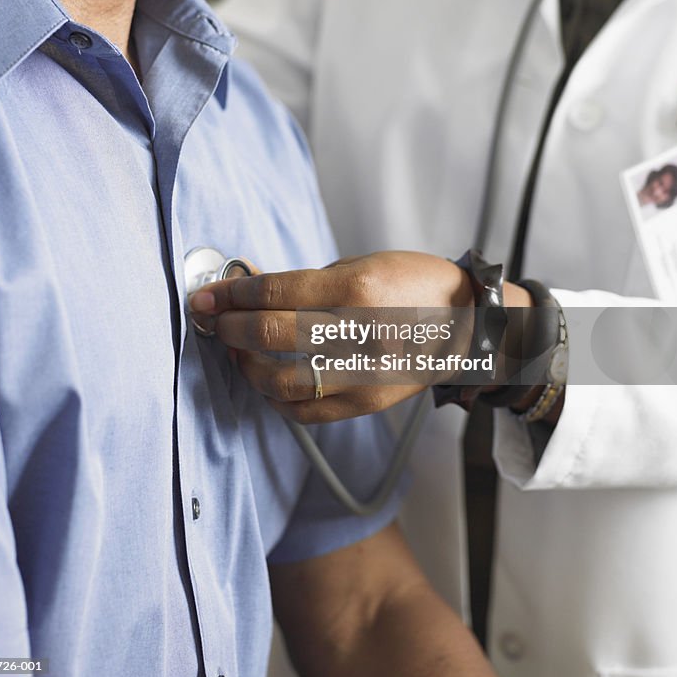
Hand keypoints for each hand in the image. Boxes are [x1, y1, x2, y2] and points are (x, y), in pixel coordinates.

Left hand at [189, 251, 475, 422]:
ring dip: (247, 366)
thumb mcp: (362, 265)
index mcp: (358, 288)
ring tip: (237, 351)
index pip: (276, 292)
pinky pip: (307, 412)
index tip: (208, 295)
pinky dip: (277, 399)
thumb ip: (307, 281)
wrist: (468, 324)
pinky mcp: (368, 404)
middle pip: (272, 334)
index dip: (233, 294)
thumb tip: (249, 287)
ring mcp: (365, 374)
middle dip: (229, 325)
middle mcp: (361, 332)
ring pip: (282, 381)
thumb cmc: (413, 284)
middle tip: (212, 319)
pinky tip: (267, 383)